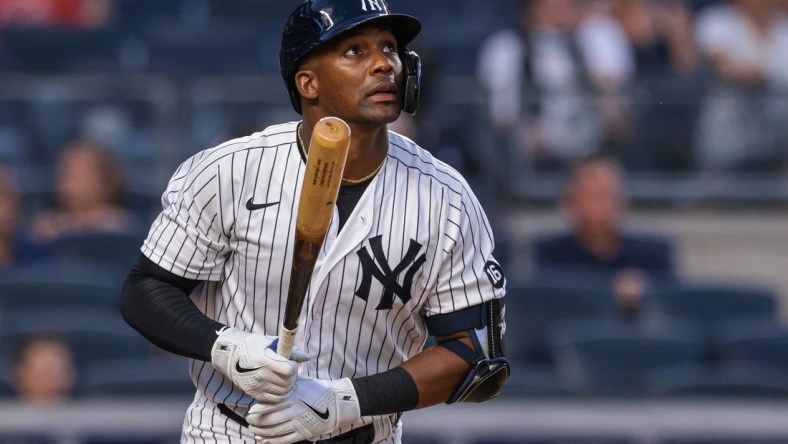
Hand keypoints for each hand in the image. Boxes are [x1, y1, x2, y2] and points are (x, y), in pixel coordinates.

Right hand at [211, 327, 309, 401]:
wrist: (229, 356)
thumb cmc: (253, 345)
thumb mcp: (271, 342)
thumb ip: (290, 350)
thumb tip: (307, 357)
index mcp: (264, 359)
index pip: (289, 370)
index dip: (294, 366)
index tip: (291, 363)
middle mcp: (259, 374)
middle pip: (287, 383)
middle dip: (293, 377)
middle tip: (289, 371)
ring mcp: (256, 386)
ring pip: (283, 393)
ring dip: (287, 386)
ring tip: (284, 378)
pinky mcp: (253, 393)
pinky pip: (273, 399)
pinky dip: (280, 394)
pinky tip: (278, 385)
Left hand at [247, 377, 361, 443]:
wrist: (337, 403)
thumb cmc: (317, 390)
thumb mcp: (302, 381)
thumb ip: (286, 382)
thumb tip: (269, 379)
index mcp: (293, 396)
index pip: (269, 405)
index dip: (257, 410)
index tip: (251, 411)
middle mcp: (295, 410)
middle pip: (269, 419)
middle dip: (256, 422)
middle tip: (249, 422)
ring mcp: (300, 422)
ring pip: (275, 431)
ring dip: (262, 432)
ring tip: (254, 431)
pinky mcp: (305, 432)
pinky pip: (285, 439)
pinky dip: (272, 441)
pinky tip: (264, 439)